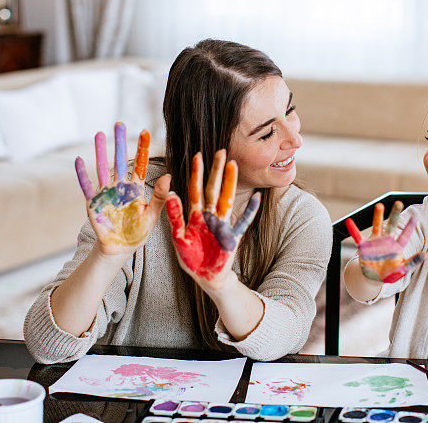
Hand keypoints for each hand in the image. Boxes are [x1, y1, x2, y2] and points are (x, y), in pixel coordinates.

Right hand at [75, 122, 168, 255]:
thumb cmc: (138, 233)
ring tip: (98, 133)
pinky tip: (79, 160)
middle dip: (120, 142)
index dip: (142, 148)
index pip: (141, 164)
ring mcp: (106, 193)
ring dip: (100, 152)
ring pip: (103, 168)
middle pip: (120, 160)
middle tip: (119, 123)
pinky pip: (87, 186)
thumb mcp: (153, 216)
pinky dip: (82, 174)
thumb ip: (161, 197)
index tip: (145, 131)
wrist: (120, 249)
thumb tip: (170, 176)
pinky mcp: (93, 203)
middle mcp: (121, 187)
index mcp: (136, 189)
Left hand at [165, 150, 260, 285]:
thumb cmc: (191, 258)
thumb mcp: (178, 237)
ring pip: (227, 199)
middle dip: (215, 170)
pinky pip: (243, 222)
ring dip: (230, 183)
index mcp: (196, 216)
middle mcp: (210, 216)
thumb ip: (175, 216)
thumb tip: (171, 194)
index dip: (197, 173)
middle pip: (213, 189)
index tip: (198, 156)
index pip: (196, 190)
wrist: (206, 277)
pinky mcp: (233, 236)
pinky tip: (256, 198)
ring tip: (232, 165)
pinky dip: (250, 210)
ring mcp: (223, 224)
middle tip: (219, 151)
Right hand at [346, 201, 424, 283]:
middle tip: (398, 203)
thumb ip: (412, 262)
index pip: (404, 236)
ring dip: (378, 216)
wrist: (374, 278)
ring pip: (377, 226)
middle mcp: (386, 241)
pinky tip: (349, 221)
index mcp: (397, 247)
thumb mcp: (402, 268)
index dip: (409, 228)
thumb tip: (426, 255)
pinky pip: (357, 237)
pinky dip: (353, 230)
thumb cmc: (390, 273)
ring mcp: (375, 243)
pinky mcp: (364, 247)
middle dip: (394, 215)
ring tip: (380, 205)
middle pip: (391, 226)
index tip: (415, 218)